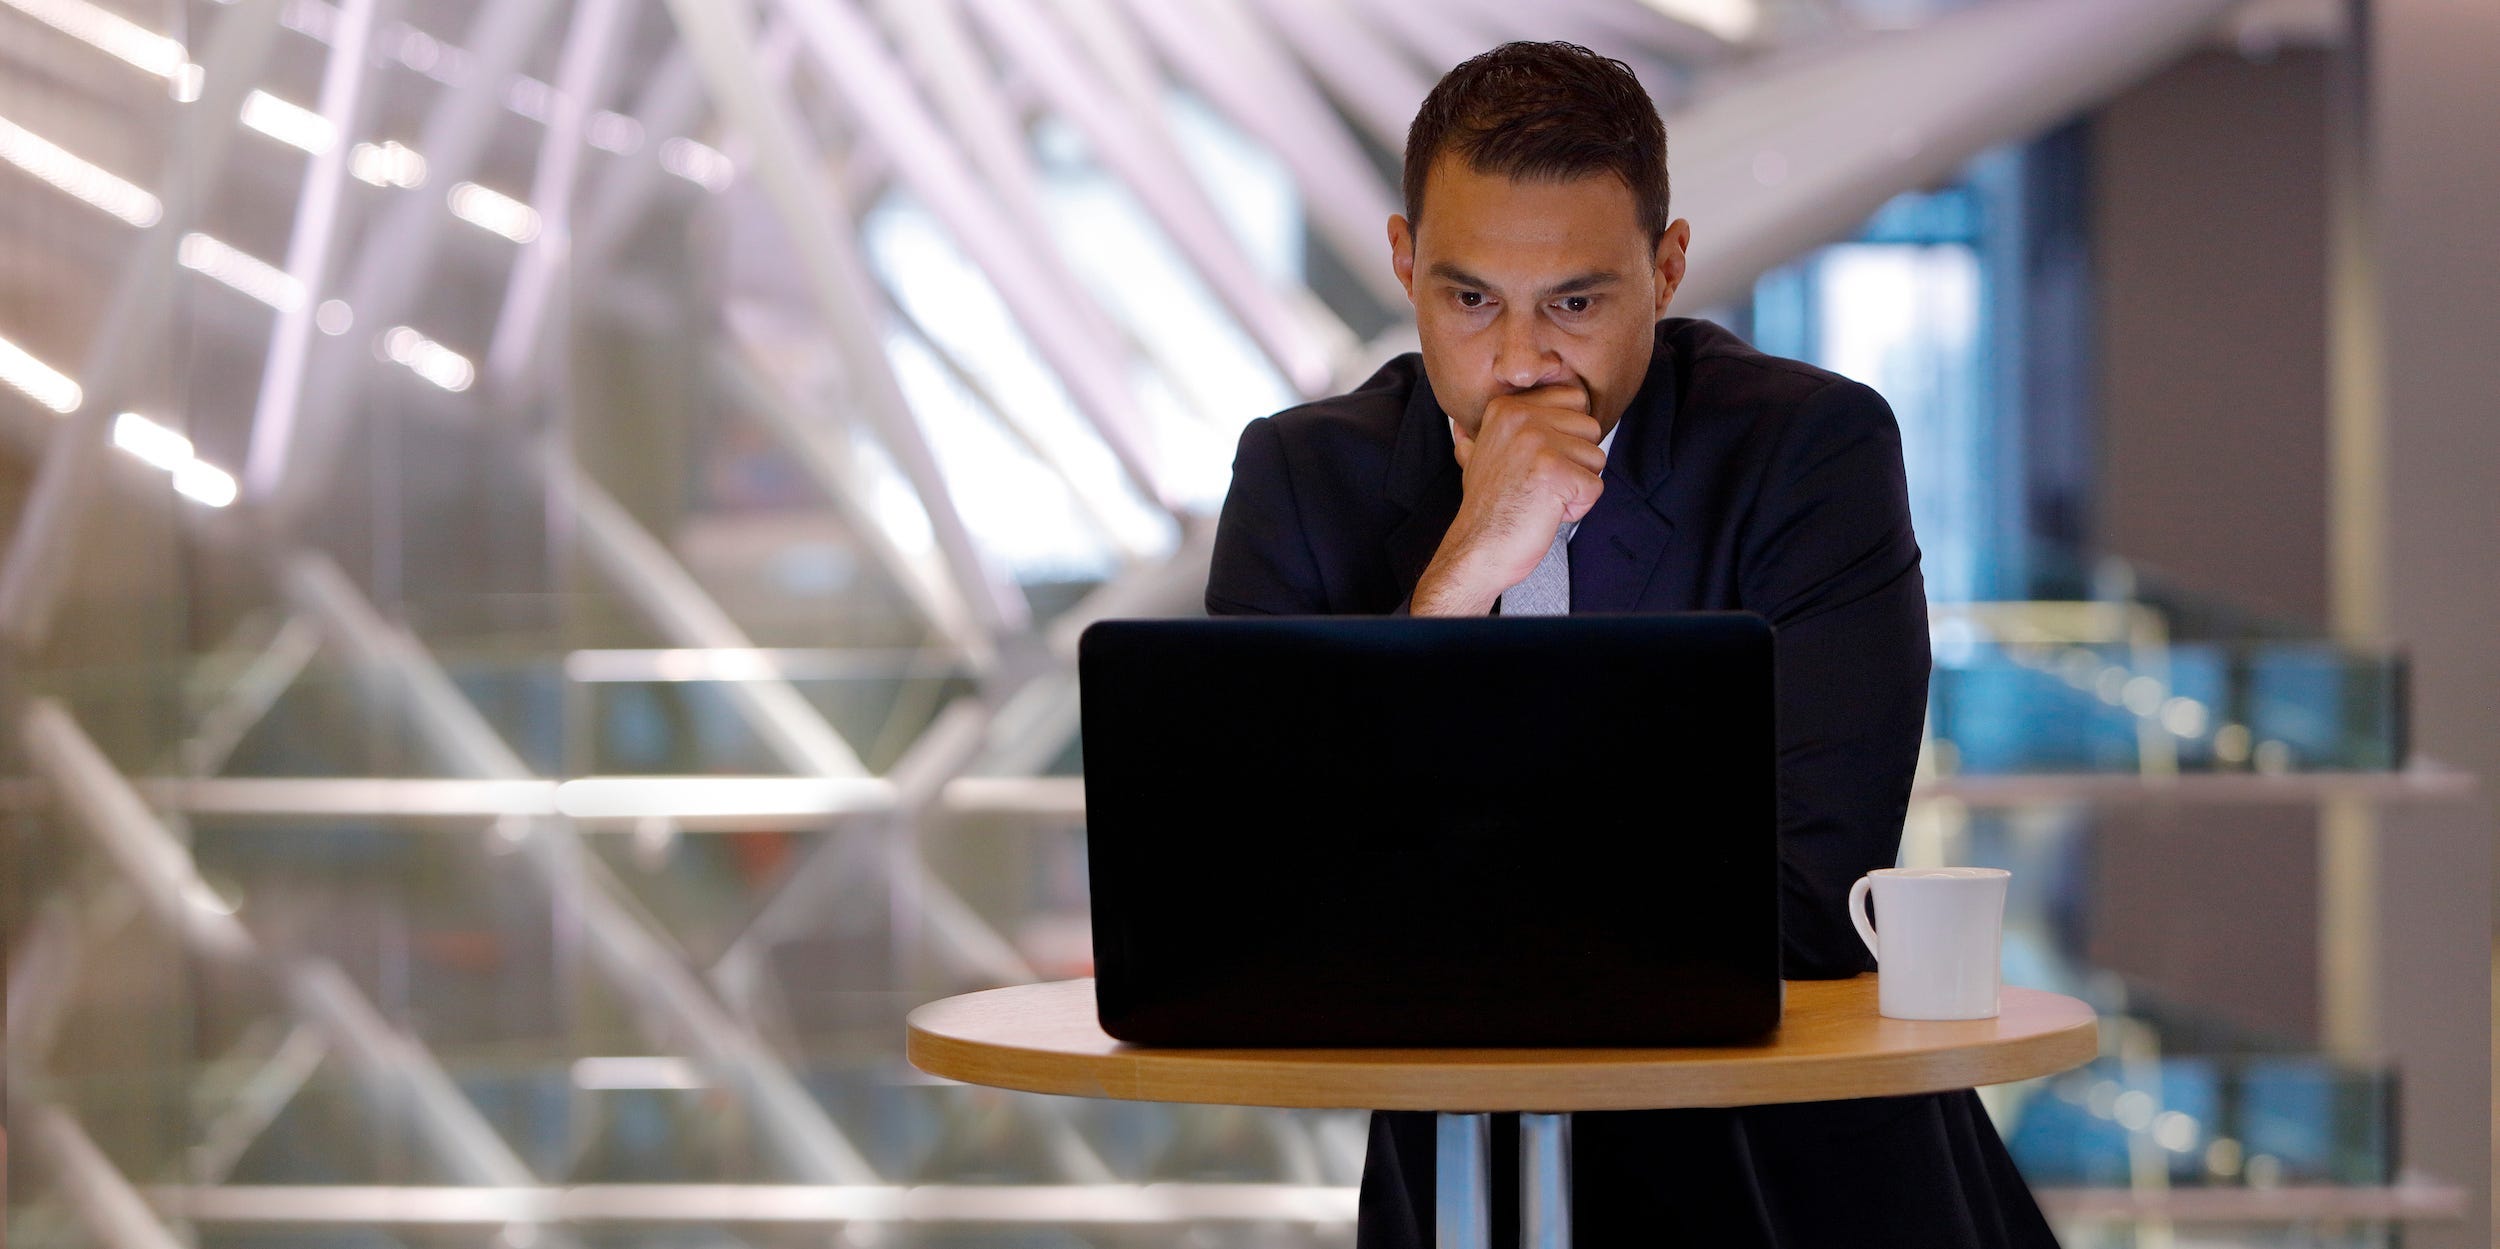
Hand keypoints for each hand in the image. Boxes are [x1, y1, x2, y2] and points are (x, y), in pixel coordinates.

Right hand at [1411, 385, 1605, 615]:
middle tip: (1539, 484)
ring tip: (1541, 498)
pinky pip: (1595, 487)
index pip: (1575, 400)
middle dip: (1575, 462)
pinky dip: (1577, 508)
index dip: (1567, 437)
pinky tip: (1546, 513)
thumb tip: (1461, 427)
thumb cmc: (1487, 508)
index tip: (1536, 462)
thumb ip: (1482, 437)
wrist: (1478, 549)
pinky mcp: (1555, 472)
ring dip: (1576, 486)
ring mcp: (1538, 443)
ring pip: (1596, 457)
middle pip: (1590, 428)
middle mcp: (1522, 417)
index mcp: (1508, 407)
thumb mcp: (1477, 460)